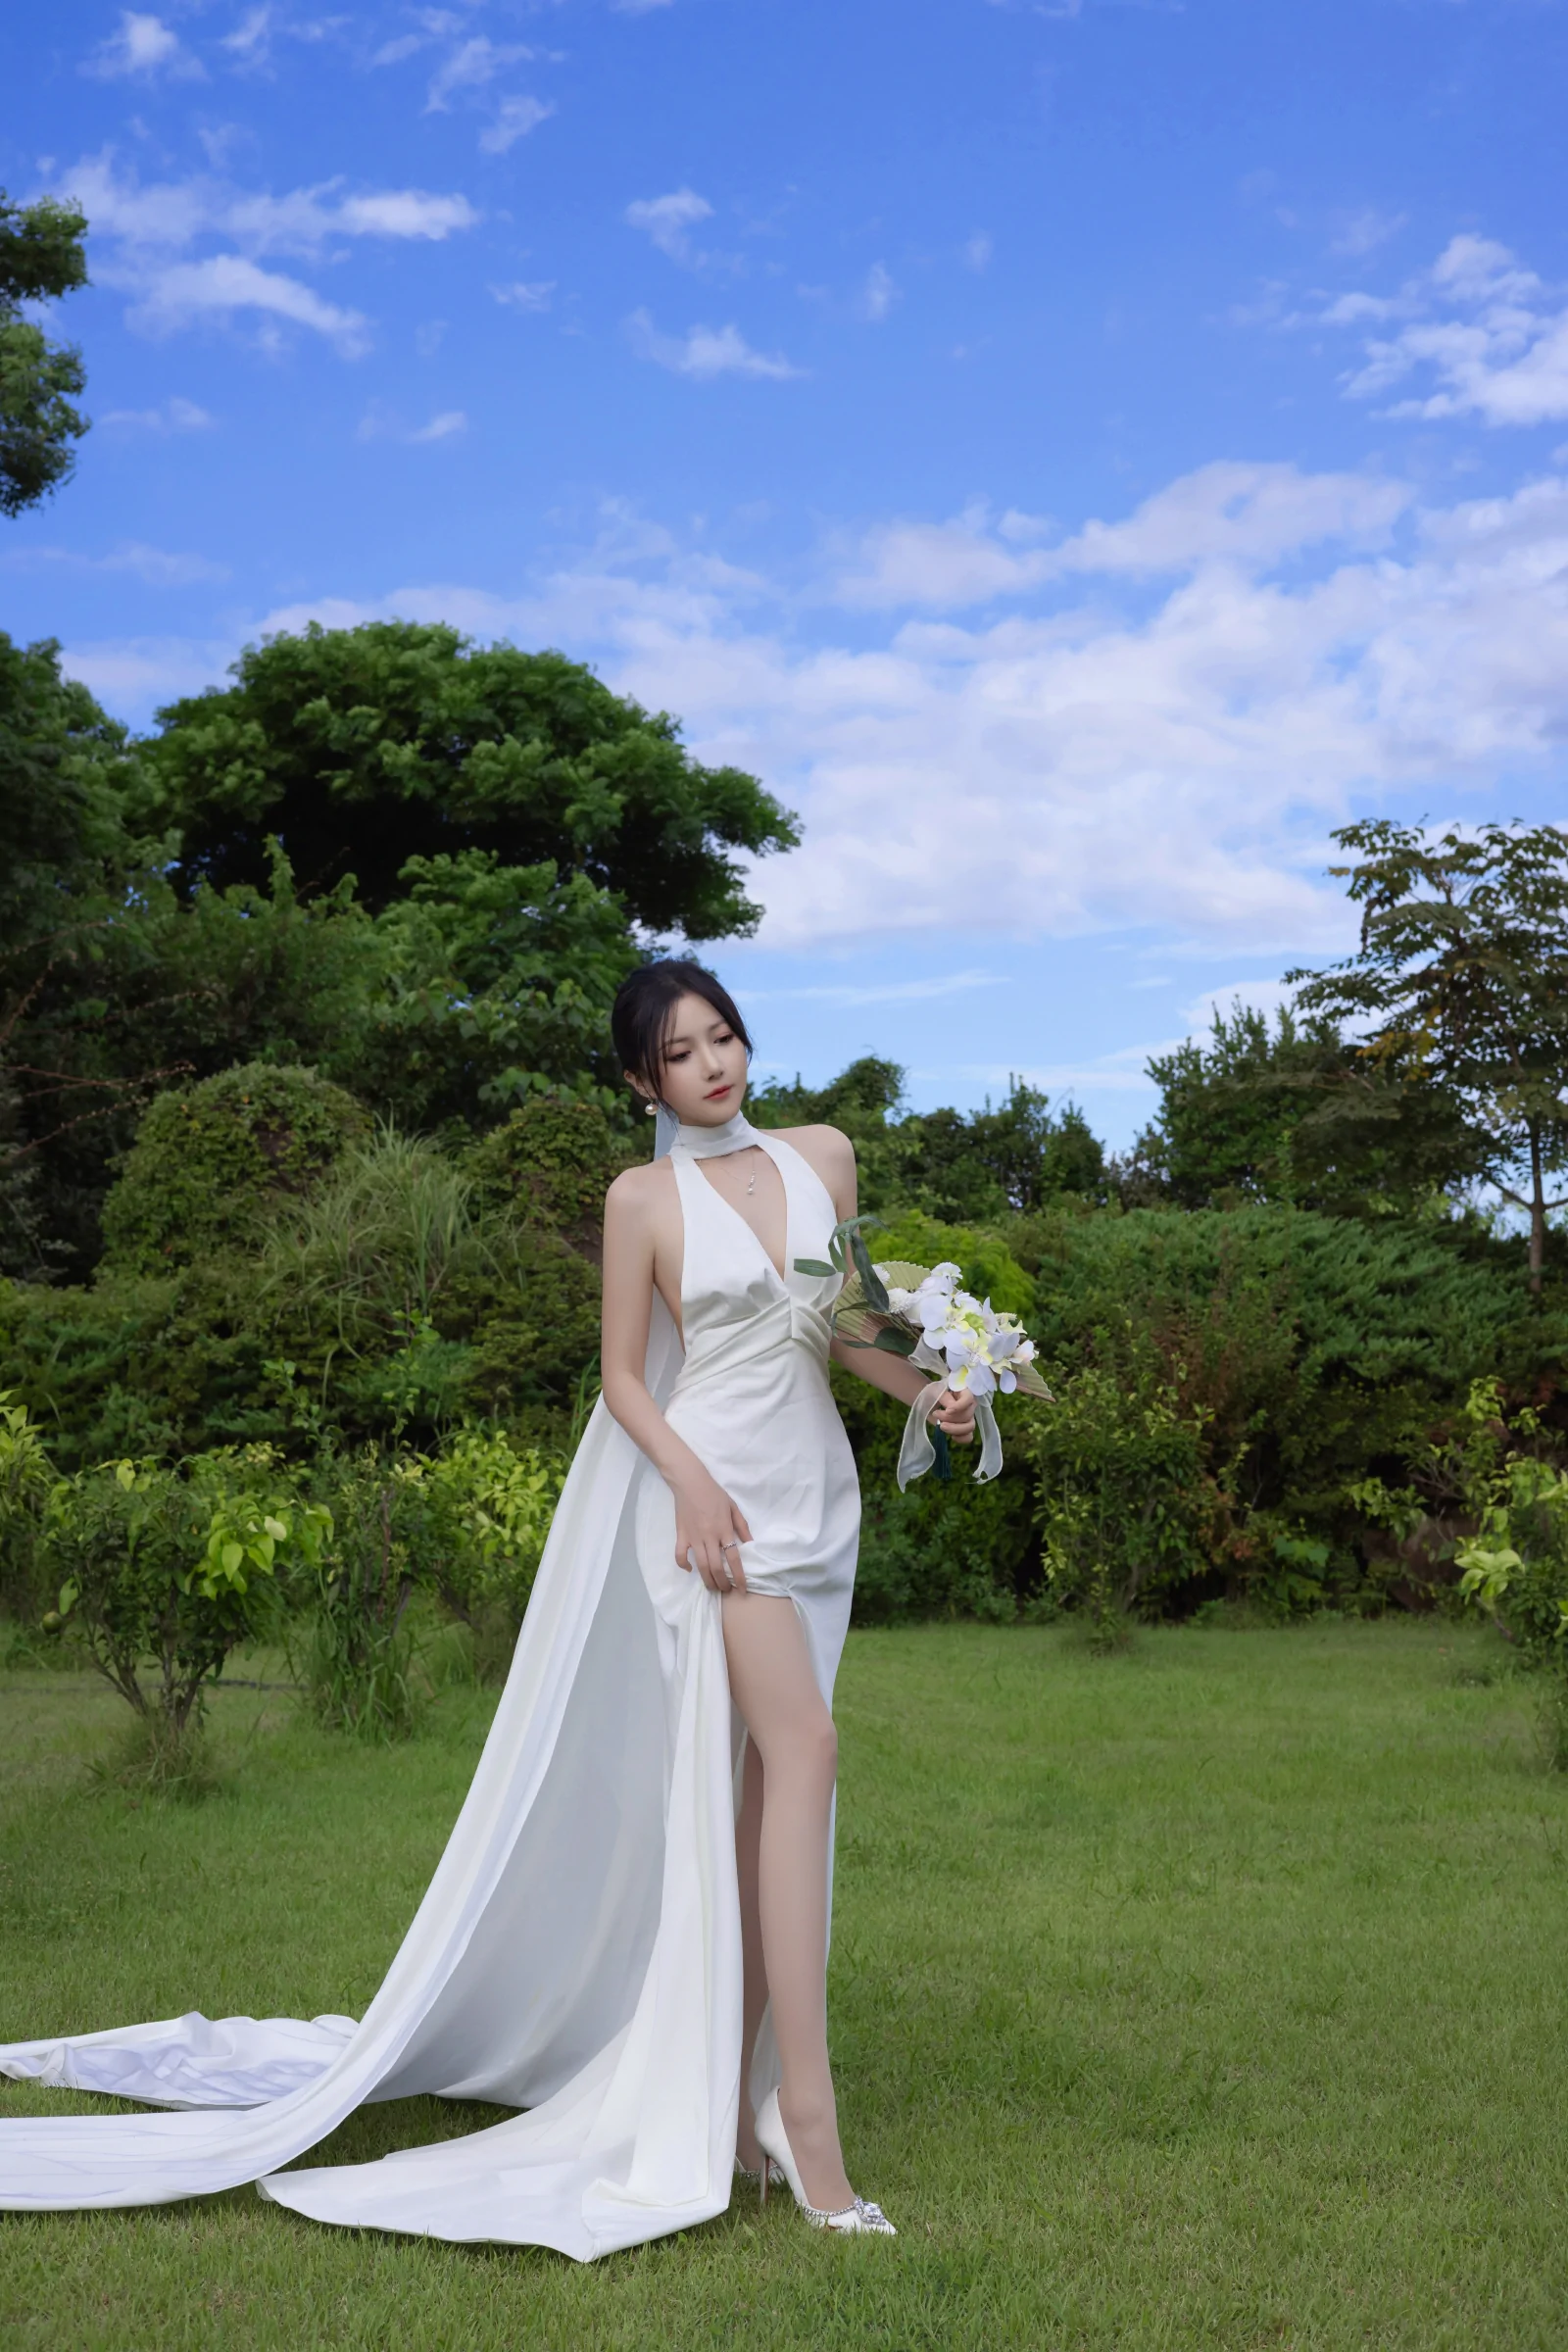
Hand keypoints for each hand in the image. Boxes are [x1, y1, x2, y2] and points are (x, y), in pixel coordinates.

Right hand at [672, 1474, 752, 1593]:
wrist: (690, 1482)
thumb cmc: (714, 1493)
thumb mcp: (733, 1507)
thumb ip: (742, 1526)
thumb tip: (751, 1544)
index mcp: (723, 1529)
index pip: (733, 1558)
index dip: (739, 1576)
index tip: (742, 1589)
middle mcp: (709, 1536)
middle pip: (716, 1567)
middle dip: (722, 1583)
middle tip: (727, 1590)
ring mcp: (693, 1537)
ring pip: (700, 1565)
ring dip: (707, 1580)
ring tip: (713, 1587)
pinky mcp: (681, 1535)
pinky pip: (680, 1555)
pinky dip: (684, 1565)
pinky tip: (690, 1569)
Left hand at [931, 1382, 976, 1444]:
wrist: (929, 1401)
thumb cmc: (933, 1392)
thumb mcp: (936, 1390)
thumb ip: (944, 1397)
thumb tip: (952, 1408)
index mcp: (964, 1391)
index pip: (969, 1398)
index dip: (960, 1406)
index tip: (948, 1410)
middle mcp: (969, 1404)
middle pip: (968, 1415)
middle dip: (950, 1418)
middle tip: (936, 1414)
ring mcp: (968, 1417)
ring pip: (970, 1427)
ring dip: (955, 1429)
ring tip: (941, 1426)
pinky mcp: (964, 1427)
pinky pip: (969, 1437)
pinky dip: (961, 1438)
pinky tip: (951, 1436)